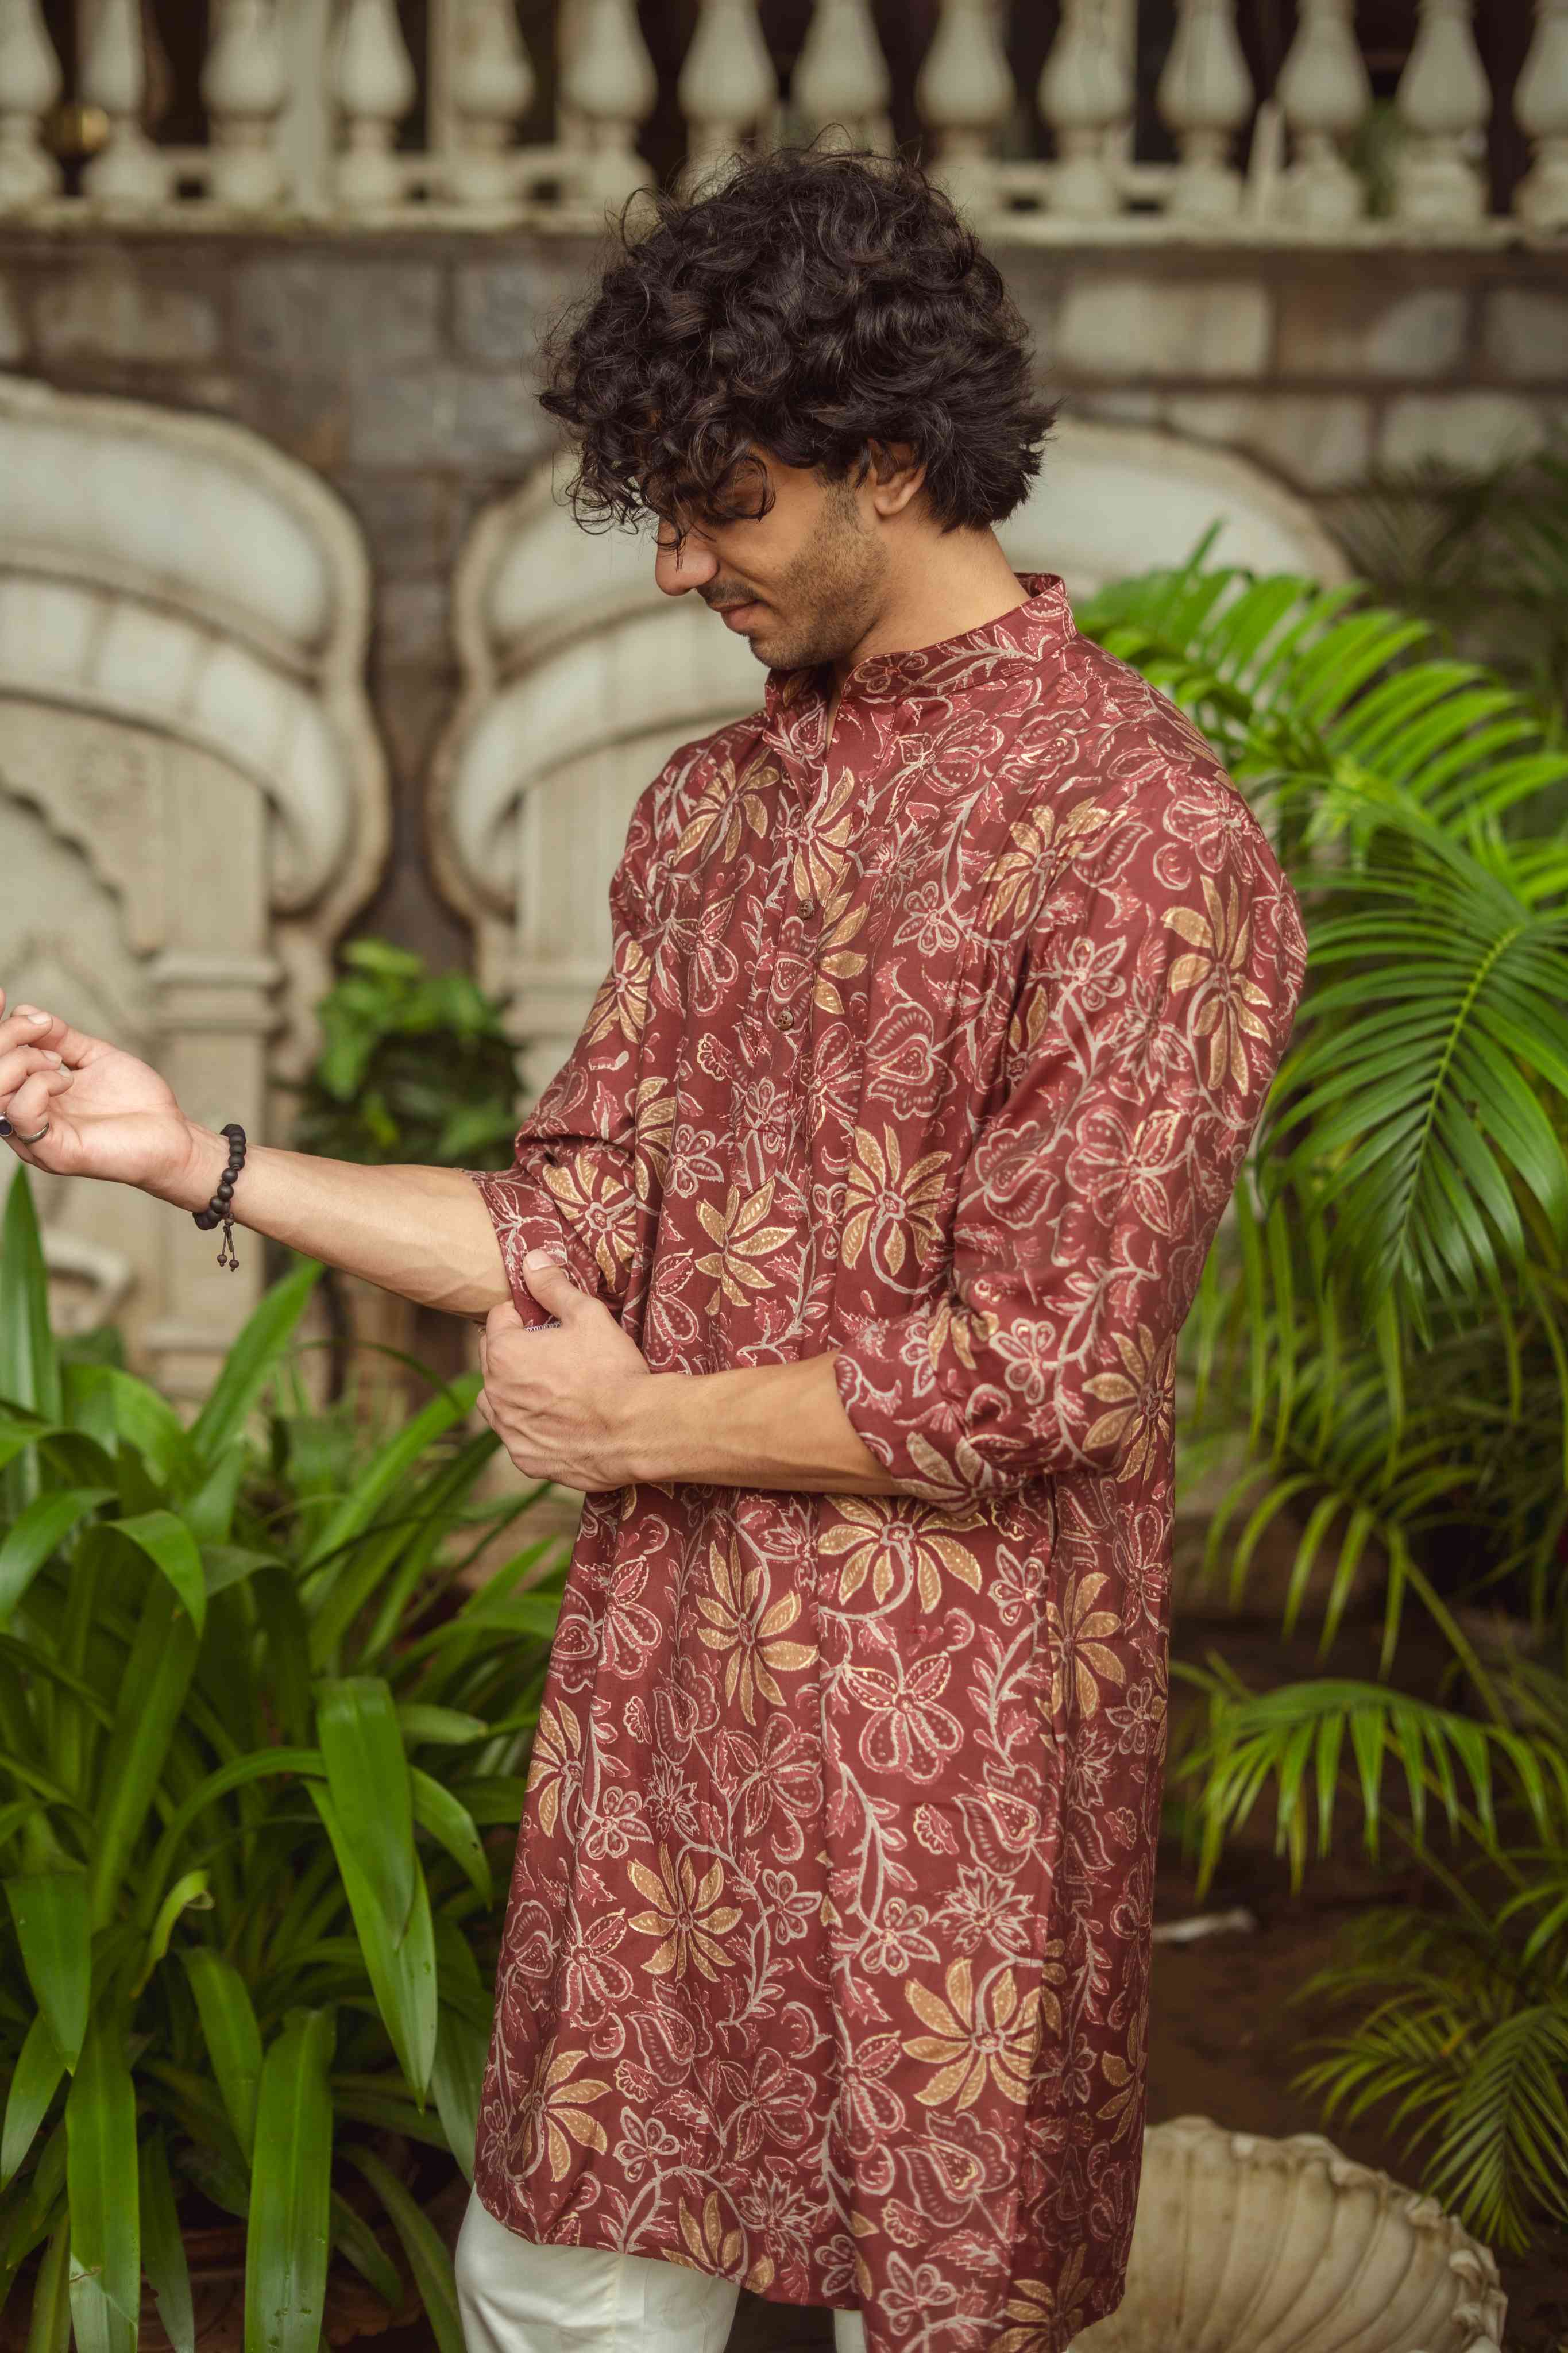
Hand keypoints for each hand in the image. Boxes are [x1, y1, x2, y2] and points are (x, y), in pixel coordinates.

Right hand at [0, 987, 200, 1197]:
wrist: (174, 1135)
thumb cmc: (136, 1101)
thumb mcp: (94, 1057)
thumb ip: (59, 1038)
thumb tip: (24, 1011)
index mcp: (28, 1096)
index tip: (4, 998)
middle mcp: (24, 1119)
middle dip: (6, 1037)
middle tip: (41, 1027)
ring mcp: (35, 1139)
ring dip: (21, 1061)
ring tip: (57, 1060)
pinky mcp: (54, 1153)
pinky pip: (20, 1115)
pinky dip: (38, 1086)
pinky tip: (66, 1080)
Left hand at [475, 1251, 654, 1491]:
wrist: (636, 1432)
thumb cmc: (612, 1370)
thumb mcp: (587, 1315)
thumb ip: (553, 1287)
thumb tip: (532, 1260)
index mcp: (504, 1353)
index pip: (499, 1318)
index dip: (525, 1313)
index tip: (549, 1320)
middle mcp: (495, 1393)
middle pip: (493, 1358)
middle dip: (516, 1349)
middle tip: (556, 1351)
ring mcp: (509, 1430)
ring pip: (497, 1400)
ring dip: (514, 1389)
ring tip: (552, 1387)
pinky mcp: (525, 1459)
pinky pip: (517, 1435)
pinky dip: (530, 1425)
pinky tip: (560, 1420)